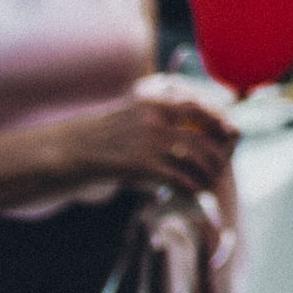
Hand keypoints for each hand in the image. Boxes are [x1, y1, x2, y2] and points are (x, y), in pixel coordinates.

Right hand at [49, 92, 237, 194]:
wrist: (61, 151)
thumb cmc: (95, 137)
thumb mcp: (126, 115)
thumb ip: (154, 117)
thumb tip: (189, 130)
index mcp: (150, 101)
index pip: (196, 106)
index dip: (219, 119)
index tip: (232, 130)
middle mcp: (152, 118)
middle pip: (201, 136)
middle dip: (217, 154)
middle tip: (221, 166)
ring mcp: (146, 141)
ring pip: (194, 157)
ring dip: (207, 173)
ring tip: (208, 182)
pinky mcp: (139, 165)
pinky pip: (176, 177)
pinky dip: (190, 186)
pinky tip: (193, 191)